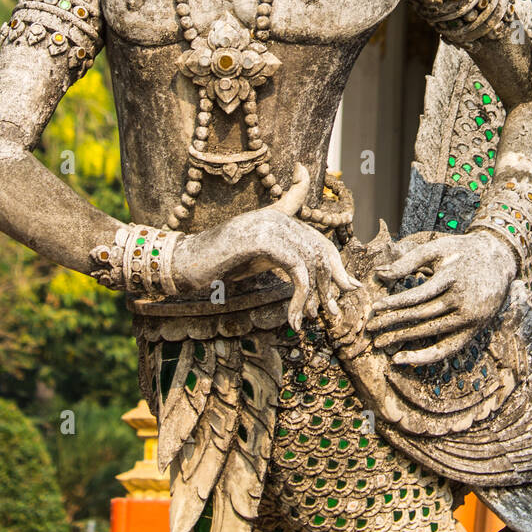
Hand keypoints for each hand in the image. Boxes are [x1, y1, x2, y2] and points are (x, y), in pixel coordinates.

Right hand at [173, 166, 360, 329]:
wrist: (184, 263)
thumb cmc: (217, 263)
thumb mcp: (255, 257)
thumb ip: (280, 257)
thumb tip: (308, 276)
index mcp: (272, 216)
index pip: (305, 213)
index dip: (327, 236)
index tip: (347, 265)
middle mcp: (273, 215)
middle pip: (318, 245)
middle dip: (331, 280)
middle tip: (332, 312)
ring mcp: (267, 224)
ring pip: (311, 258)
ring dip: (316, 294)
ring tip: (309, 318)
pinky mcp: (260, 239)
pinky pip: (296, 267)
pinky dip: (300, 296)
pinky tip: (294, 317)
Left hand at [365, 230, 515, 365]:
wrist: (499, 258)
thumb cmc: (462, 251)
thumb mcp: (437, 248)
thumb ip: (408, 260)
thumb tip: (378, 273)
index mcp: (453, 277)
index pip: (418, 295)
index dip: (395, 303)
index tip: (375, 308)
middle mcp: (463, 300)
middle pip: (422, 316)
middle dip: (393, 323)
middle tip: (370, 329)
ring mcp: (470, 317)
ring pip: (432, 333)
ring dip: (404, 340)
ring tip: (381, 343)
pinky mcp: (474, 329)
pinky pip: (448, 348)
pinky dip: (426, 357)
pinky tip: (405, 360)